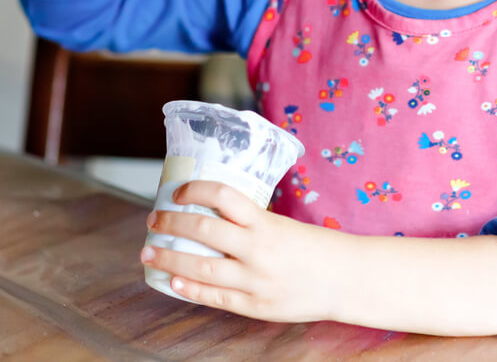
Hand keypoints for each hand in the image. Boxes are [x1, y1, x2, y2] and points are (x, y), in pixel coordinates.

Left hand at [141, 180, 344, 322]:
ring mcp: (256, 280)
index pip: (222, 196)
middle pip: (202, 230)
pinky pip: (215, 297)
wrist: (346, 279)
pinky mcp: (256, 306)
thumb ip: (252, 224)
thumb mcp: (284, 225)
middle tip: (153, 221)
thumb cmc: (316, 248)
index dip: (194, 190)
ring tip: (150, 252)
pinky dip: (190, 288)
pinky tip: (173, 281)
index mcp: (266, 223)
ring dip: (170, 258)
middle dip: (171, 224)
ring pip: (200, 267)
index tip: (177, 192)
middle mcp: (258, 249)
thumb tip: (211, 217)